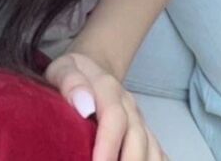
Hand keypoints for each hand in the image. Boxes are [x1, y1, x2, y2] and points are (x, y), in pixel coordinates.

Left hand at [45, 51, 168, 160]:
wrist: (91, 68)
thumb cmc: (71, 74)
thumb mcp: (62, 69)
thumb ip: (70, 82)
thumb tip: (84, 106)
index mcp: (109, 88)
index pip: (115, 118)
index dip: (108, 146)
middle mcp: (130, 105)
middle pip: (138, 138)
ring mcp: (139, 120)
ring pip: (152, 148)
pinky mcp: (144, 133)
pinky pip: (159, 152)